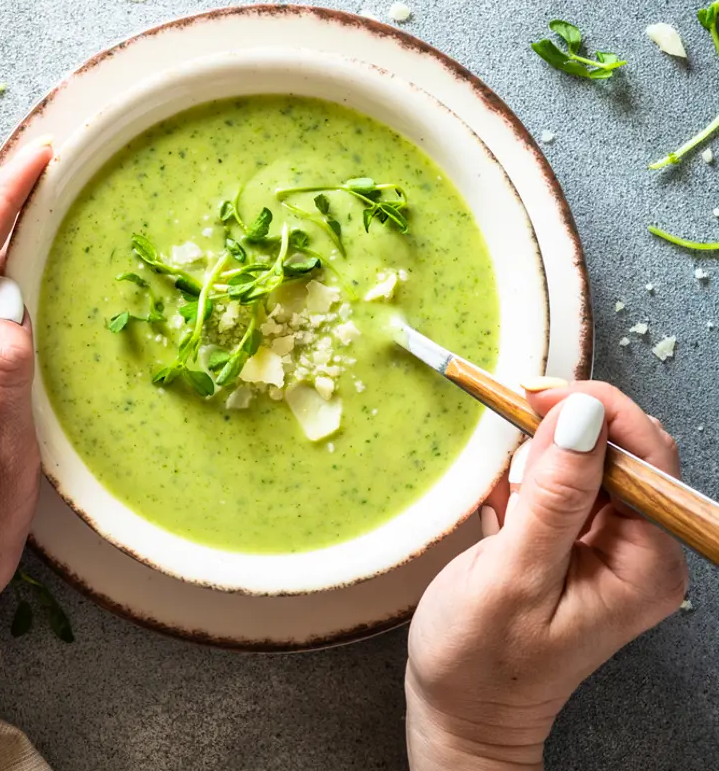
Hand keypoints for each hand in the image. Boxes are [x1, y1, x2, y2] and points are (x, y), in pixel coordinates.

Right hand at [404, 381, 687, 769]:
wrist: (462, 712)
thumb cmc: (481, 662)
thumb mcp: (514, 577)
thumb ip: (552, 497)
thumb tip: (583, 416)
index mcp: (644, 564)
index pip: (645, 454)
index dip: (594, 410)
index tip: (532, 395)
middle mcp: (637, 550)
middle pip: (619, 450)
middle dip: (561, 428)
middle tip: (507, 427)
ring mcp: (606, 546)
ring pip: (584, 460)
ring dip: (536, 455)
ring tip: (500, 495)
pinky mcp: (573, 543)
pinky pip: (558, 484)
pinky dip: (523, 477)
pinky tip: (499, 506)